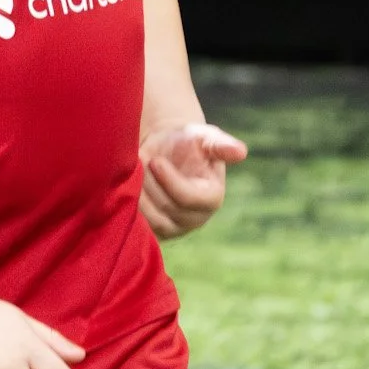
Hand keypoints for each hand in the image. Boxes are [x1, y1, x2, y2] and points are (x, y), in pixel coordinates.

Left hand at [138, 122, 246, 239]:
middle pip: (168, 210)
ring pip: (153, 221)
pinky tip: (126, 187)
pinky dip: (131, 208)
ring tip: (133, 173)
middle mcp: (195, 218)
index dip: (170, 181)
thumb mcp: (203, 136)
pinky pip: (141, 228)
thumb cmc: (186, 141)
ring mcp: (175, 228)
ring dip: (139, 196)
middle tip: (139, 163)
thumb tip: (241, 151)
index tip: (155, 161)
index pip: (189, 199)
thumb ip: (220, 144)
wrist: (163, 151)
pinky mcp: (155, 232)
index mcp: (211, 198)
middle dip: (151, 185)